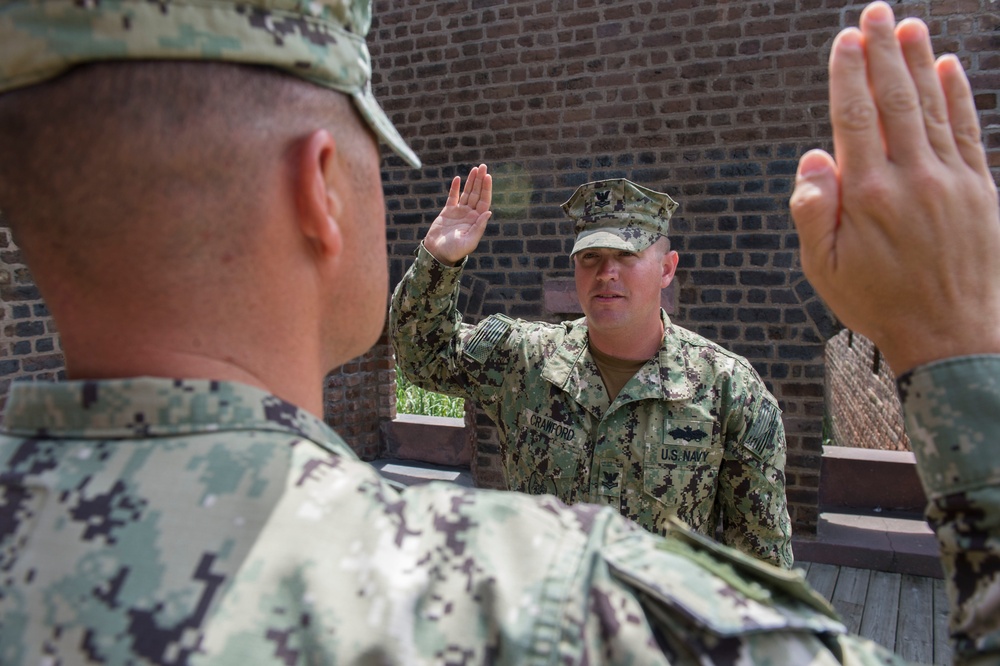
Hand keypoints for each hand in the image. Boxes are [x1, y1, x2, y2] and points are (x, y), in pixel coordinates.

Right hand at [423, 164, 492, 265]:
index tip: (488, 176)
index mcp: (477, 221)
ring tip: (475, 169)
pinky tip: (457, 179)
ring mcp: (459, 212)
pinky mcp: (448, 212)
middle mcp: (470, 214)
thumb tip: (489, 212)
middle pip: (477, 194)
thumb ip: (479, 227)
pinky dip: (455, 188)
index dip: (486, 188)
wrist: (438, 253)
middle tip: (483, 166)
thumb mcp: (469, 241)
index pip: (484, 201)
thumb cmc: (454, 250)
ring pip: (467, 193)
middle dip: (480, 180)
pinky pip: (453, 197)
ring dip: (471, 181)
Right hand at [789, 1, 999, 374]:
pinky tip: (950, 69)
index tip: (846, 39)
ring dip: (921, 62)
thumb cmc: (879, 304)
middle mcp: (912, 178)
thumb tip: (813, 157)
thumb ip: (814, 211)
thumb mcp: (824, 269)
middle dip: (885, 51)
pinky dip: (959, 97)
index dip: (849, 74)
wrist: (953, 337)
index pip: (855, 118)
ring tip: (911, 26)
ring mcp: (952, 181)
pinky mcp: (980, 191)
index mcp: (868, 195)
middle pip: (896, 99)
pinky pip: (968, 131)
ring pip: (934, 107)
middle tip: (878, 11)